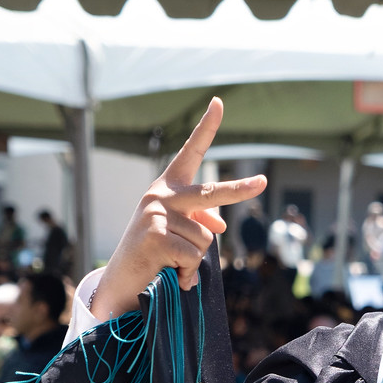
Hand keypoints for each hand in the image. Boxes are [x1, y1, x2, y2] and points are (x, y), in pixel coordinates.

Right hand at [92, 98, 266, 320]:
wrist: (120, 281)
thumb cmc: (153, 253)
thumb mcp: (177, 231)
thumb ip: (199, 221)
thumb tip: (220, 225)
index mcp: (168, 187)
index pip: (191, 152)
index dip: (206, 127)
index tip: (219, 102)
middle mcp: (161, 195)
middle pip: (212, 194)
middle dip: (240, 191)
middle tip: (263, 182)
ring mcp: (157, 214)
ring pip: (206, 238)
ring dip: (196, 260)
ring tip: (172, 264)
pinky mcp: (156, 236)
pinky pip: (194, 256)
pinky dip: (188, 273)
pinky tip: (169, 273)